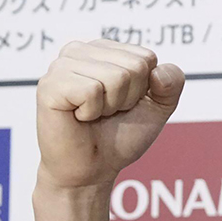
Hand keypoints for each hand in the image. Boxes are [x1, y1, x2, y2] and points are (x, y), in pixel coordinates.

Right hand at [34, 39, 184, 191]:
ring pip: (116, 77)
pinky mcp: (49, 85)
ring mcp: (61, 65)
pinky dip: (92, 111)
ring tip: (92, 114)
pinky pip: (91, 91)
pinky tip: (78, 117)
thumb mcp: (158, 107)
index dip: (144, 90)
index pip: (147, 58)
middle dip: (128, 98)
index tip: (123, 104)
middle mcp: (79, 50)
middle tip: (106, 112)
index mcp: (104, 49)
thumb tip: (158, 72)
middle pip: (134, 66)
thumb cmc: (120, 135)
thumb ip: (172, 82)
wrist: (93, 170)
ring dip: (111, 106)